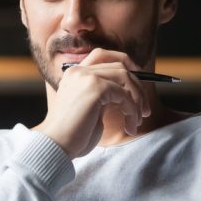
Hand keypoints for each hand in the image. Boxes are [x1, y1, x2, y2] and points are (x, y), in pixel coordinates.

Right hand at [35, 48, 151, 157]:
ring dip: (138, 100)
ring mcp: (87, 77)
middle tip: (145, 110)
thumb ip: (103, 95)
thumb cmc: (72, 134)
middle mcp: (79, 70)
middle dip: (138, 87)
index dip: (125, 63)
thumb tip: (129, 92)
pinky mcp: (95, 88)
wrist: (56, 145)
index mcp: (74, 73)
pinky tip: (129, 126)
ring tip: (137, 120)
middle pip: (120, 65)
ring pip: (126, 77)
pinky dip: (132, 110)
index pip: (103, 55)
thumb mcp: (90, 108)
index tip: (139, 82)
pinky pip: (124, 95)